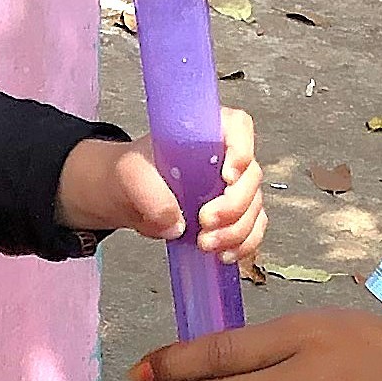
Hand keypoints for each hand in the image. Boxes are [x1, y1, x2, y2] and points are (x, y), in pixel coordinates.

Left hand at [59, 111, 266, 265]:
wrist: (127, 198)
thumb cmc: (133, 174)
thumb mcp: (130, 175)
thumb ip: (150, 194)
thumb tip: (176, 224)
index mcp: (205, 132)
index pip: (238, 127)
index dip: (241, 149)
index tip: (228, 176)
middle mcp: (225, 157)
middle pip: (250, 176)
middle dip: (234, 205)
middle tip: (205, 221)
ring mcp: (232, 188)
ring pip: (254, 207)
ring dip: (236, 230)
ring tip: (206, 243)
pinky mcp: (232, 215)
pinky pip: (252, 229)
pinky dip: (243, 244)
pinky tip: (223, 253)